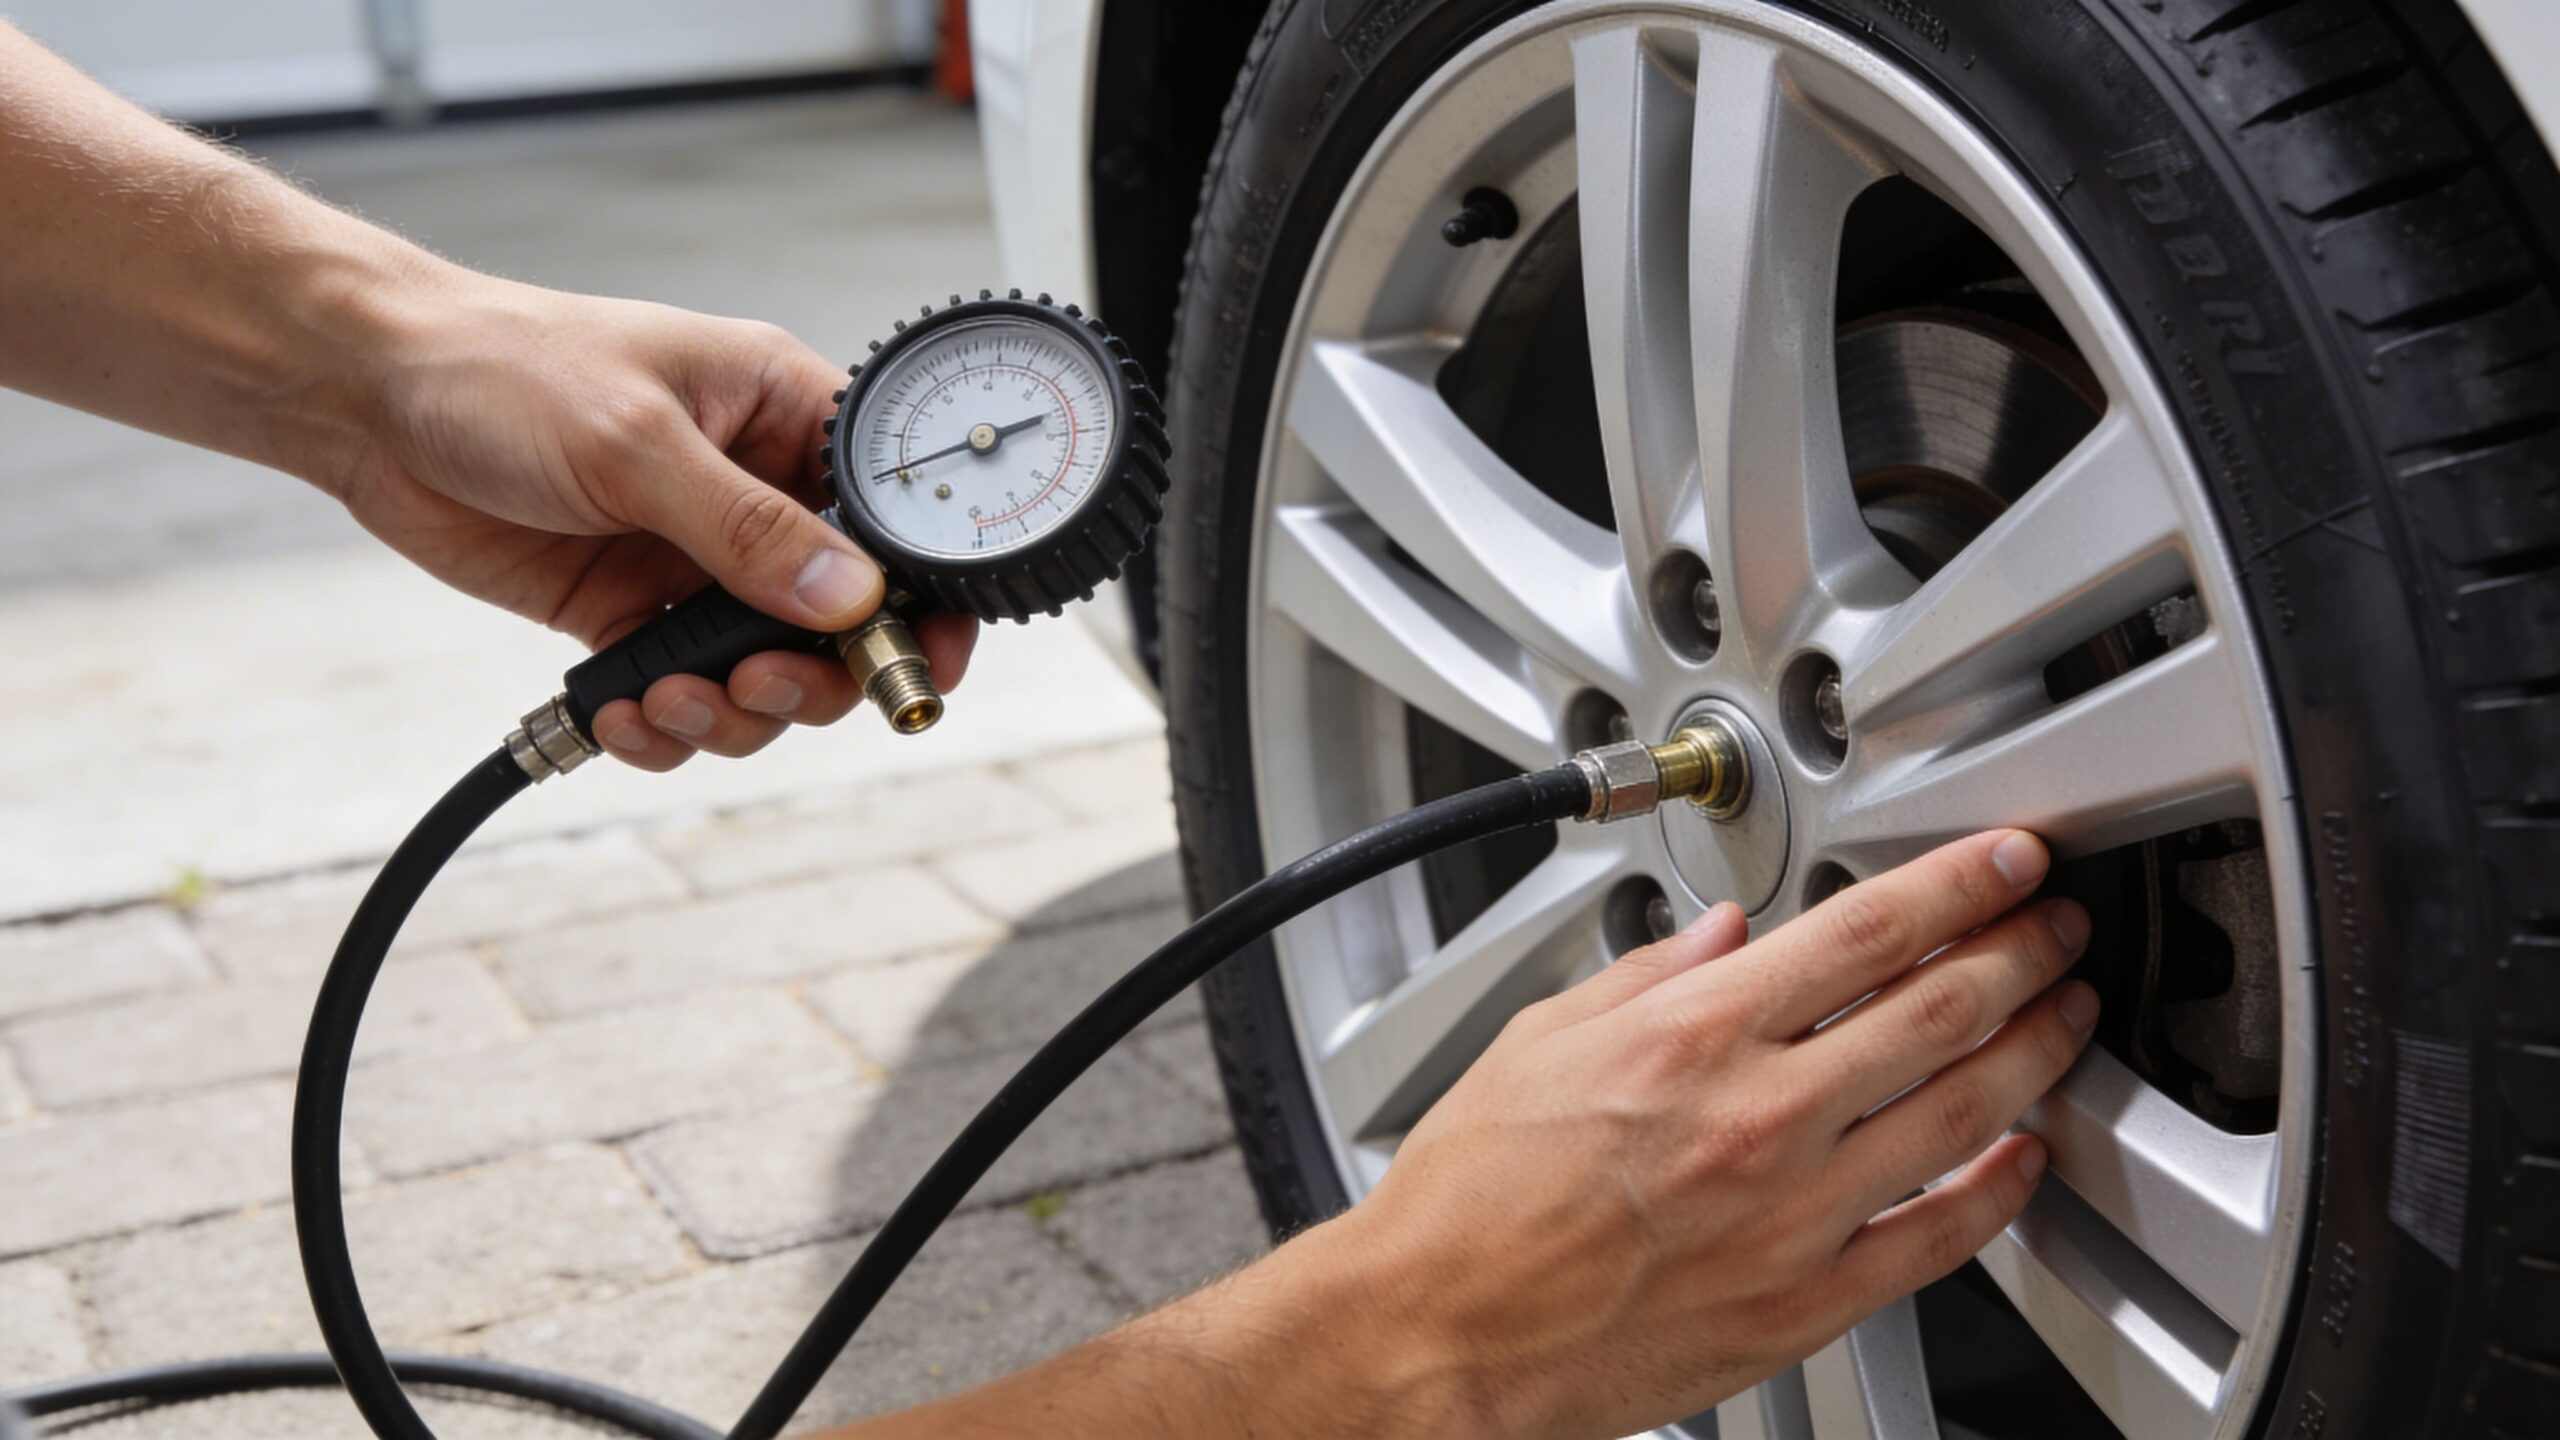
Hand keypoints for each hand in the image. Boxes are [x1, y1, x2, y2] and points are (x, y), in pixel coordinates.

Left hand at [339, 271, 975, 768]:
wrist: (368, 398)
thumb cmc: (500, 368)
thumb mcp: (634, 442)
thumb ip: (747, 529)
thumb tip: (853, 597)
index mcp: (784, 416)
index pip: (894, 517)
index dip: (921, 596)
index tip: (918, 661)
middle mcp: (755, 493)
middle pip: (844, 620)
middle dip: (813, 676)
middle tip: (760, 684)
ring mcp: (694, 560)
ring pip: (768, 673)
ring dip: (733, 711)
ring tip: (672, 701)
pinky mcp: (631, 611)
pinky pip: (685, 693)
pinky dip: (665, 724)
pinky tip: (623, 714)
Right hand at [1314, 830, 2094, 1436]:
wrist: (1438, 1336)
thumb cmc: (1468, 1204)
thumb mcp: (1537, 1041)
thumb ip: (1645, 975)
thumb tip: (1717, 937)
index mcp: (1691, 1037)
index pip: (1867, 931)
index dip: (1960, 883)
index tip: (2003, 862)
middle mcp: (1759, 1116)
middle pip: (1941, 1007)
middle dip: (2022, 950)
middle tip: (2054, 925)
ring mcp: (1797, 1214)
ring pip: (1966, 1111)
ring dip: (2036, 1049)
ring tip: (2066, 1012)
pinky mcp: (1808, 1303)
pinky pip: (1940, 1236)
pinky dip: (2001, 1189)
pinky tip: (2022, 1156)